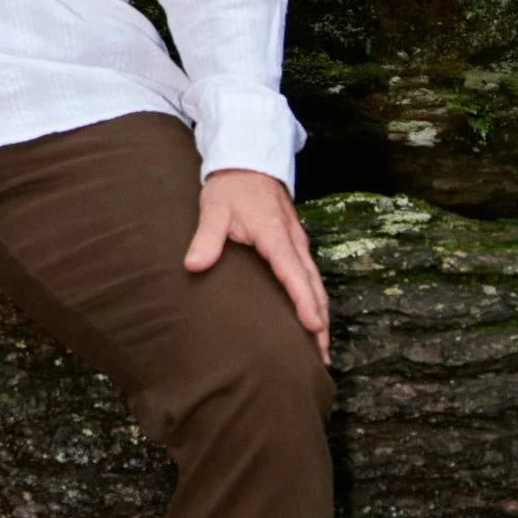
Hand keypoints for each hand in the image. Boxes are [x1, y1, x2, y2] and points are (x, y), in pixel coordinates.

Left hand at [183, 168, 330, 363]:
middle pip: (313, 285)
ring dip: (321, 313)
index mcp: (275, 235)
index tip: (313, 327)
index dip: (303, 302)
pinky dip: (315, 299)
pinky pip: (309, 276)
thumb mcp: (213, 208)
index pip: (293, 273)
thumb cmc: (229, 186)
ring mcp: (297, 243)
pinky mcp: (294, 244)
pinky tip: (312, 318)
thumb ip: (206, 238)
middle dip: (320, 320)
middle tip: (322, 355)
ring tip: (321, 347)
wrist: (247, 162)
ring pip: (316, 283)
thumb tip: (194, 265)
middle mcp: (293, 241)